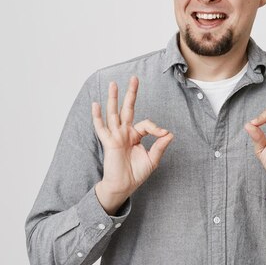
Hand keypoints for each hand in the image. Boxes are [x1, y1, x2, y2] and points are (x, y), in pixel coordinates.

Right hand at [92, 76, 173, 214]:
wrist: (123, 186)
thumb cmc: (135, 174)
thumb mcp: (152, 159)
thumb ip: (160, 146)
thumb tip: (169, 133)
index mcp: (135, 135)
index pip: (145, 124)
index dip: (156, 127)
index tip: (163, 134)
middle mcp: (124, 133)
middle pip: (127, 109)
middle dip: (131, 94)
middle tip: (134, 78)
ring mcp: (115, 136)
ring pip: (114, 113)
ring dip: (113, 98)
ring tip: (113, 84)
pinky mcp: (109, 143)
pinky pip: (101, 128)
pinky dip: (97, 116)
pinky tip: (95, 104)